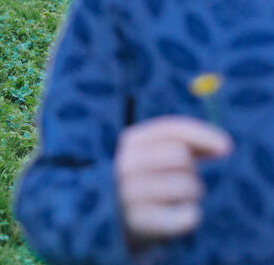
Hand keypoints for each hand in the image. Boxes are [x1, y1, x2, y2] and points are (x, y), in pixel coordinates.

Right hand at [115, 116, 231, 244]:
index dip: (201, 135)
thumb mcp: (164, 157)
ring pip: (185, 186)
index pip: (170, 129)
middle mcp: (126, 164)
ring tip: (178, 201)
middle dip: (192, 170)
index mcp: (132, 141)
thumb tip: (224, 145)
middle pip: (180, 156)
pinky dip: (191, 217)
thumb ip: (190, 146)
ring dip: (193, 194)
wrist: (126, 225)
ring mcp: (129, 193)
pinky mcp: (140, 223)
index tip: (227, 146)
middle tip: (186, 182)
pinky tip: (177, 218)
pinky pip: (187, 216)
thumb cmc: (156, 184)